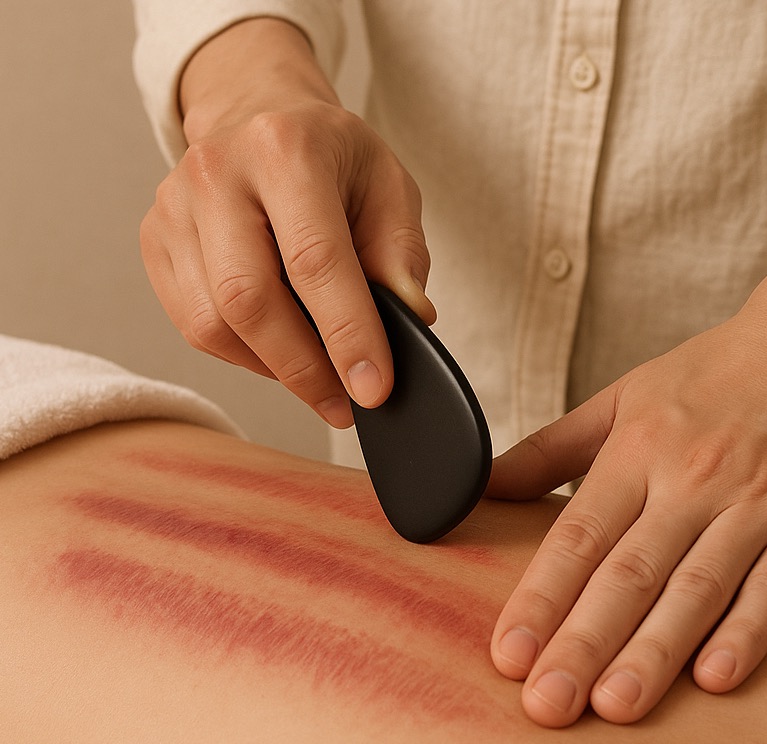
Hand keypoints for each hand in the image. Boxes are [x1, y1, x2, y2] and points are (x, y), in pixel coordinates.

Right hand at [140, 19, 432, 427]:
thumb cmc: (331, 159)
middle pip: (249, 300)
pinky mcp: (155, 240)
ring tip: (318, 378)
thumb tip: (410, 319)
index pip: (315, 260)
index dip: (346, 334)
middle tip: (344, 405)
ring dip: (272, 369)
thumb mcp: (388, 186)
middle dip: (303, 369)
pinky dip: (242, 355)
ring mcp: (174, 207)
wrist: (259, 115)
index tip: (373, 389)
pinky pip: (193, 324)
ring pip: (213, 323)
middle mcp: (217, 172)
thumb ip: (402, 253)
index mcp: (285, 149)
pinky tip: (279, 352)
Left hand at [488, 208, 766, 727]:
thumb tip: (481, 487)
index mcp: (640, 447)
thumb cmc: (714, 375)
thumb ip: (549, 449)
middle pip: (630, 571)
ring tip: (615, 706)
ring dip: (655, 651)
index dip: (540, 597)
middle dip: (584, 642)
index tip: (507, 655)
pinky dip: (749, 632)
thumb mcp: (622, 398)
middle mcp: (694, 476)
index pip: (578, 534)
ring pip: (698, 587)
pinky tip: (715, 680)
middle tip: (547, 705)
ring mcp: (760, 501)